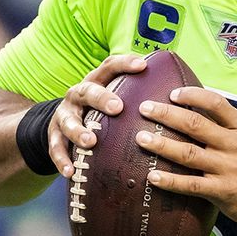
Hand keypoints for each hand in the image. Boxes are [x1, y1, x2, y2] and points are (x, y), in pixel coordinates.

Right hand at [51, 55, 146, 177]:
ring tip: (91, 141)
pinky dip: (62, 159)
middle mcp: (78, 95)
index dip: (124, 64)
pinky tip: (71, 172)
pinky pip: (55, 148)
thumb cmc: (102, 107)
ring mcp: (64, 115)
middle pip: (87, 91)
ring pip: (68, 121)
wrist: (61, 121)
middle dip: (102, 98)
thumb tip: (183, 92)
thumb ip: (140, 91)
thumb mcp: (116, 93)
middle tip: (117, 107)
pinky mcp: (53, 135)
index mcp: (97, 81)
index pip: (109, 66)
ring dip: (79, 131)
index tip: (143, 66)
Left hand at [135, 87, 236, 232]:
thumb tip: (203, 106)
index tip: (173, 94)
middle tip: (145, 108)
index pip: (217, 104)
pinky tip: (152, 177)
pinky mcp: (221, 191)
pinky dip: (170, 181)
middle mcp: (234, 145)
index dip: (193, 96)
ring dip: (162, 145)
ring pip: (188, 154)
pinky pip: (191, 185)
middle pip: (195, 125)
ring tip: (141, 138)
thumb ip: (232, 123)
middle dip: (167, 115)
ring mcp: (227, 168)